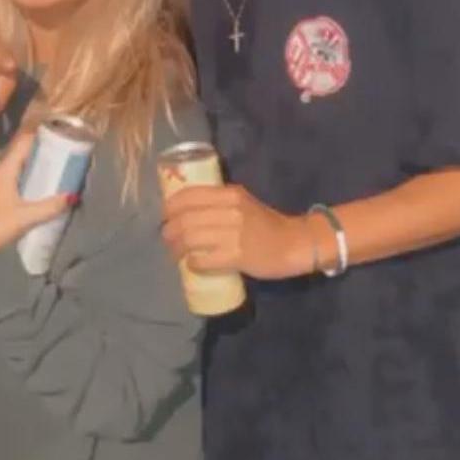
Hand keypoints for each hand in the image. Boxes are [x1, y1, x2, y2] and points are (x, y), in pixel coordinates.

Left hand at [0, 133, 76, 265]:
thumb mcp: (25, 218)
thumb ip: (50, 207)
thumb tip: (73, 196)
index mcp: (3, 171)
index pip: (22, 142)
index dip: (39, 134)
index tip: (57, 131)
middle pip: (18, 154)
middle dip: (38, 152)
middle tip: (60, 153)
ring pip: (12, 168)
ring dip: (29, 166)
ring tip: (50, 170)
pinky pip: (7, 179)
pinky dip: (21, 179)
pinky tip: (31, 190)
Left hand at [161, 184, 311, 279]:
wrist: (294, 243)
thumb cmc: (265, 223)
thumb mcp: (242, 202)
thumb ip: (218, 202)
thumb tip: (186, 210)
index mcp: (230, 194)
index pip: (189, 196)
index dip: (170, 206)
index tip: (165, 215)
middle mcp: (230, 211)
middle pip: (186, 219)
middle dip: (169, 230)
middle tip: (167, 238)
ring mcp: (234, 234)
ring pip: (191, 239)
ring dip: (176, 248)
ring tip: (175, 254)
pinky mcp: (238, 257)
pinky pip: (204, 260)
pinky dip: (193, 263)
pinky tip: (191, 265)